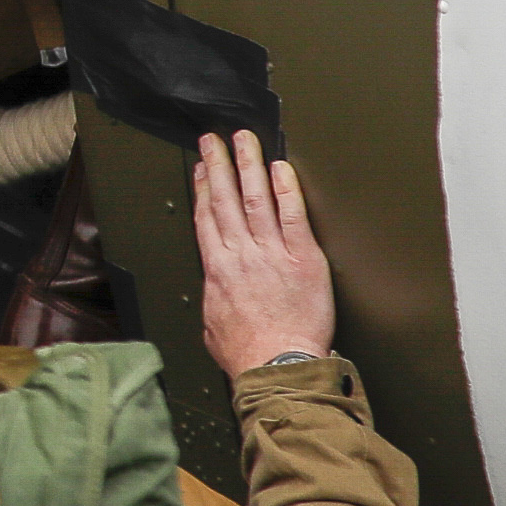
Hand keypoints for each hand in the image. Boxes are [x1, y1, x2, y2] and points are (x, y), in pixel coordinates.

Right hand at [192, 131, 334, 374]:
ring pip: (255, 198)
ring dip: (248, 165)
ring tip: (245, 141)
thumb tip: (217, 295)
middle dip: (219, 164)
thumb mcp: (213, 327)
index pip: (207, 217)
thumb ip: (215, 300)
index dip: (203, 188)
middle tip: (215, 140)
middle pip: (225, 199)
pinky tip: (281, 168)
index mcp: (217, 270)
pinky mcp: (302, 258)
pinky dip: (286, 189)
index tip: (203, 168)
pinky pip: (292, 214)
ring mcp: (271, 253)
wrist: (277, 365)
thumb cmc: (248, 353)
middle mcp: (240, 254)